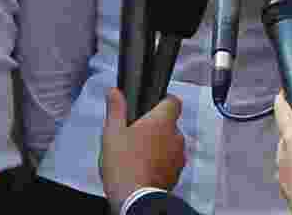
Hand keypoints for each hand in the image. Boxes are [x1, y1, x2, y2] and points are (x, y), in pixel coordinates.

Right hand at [100, 87, 184, 214]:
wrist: (135, 199)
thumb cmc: (124, 164)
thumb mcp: (113, 132)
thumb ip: (116, 109)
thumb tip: (115, 92)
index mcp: (162, 121)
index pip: (173, 101)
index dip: (163, 100)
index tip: (151, 105)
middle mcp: (176, 137)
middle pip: (170, 124)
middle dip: (156, 126)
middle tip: (137, 132)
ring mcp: (178, 157)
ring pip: (171, 143)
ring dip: (160, 145)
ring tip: (138, 153)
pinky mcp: (176, 175)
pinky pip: (171, 162)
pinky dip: (161, 162)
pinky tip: (144, 167)